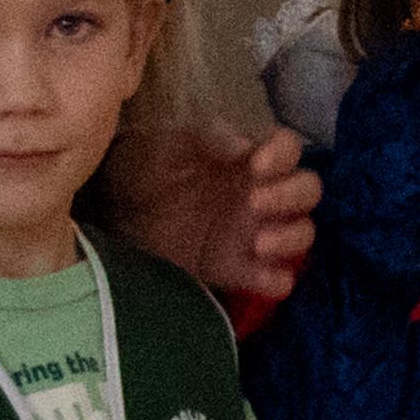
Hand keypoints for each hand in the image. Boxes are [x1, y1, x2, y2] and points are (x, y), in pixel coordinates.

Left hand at [110, 123, 319, 314]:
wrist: (112, 218)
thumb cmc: (143, 170)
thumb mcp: (167, 145)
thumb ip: (206, 139)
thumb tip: (242, 145)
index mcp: (249, 160)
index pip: (289, 149)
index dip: (283, 154)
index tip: (257, 165)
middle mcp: (263, 194)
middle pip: (307, 191)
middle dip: (290, 197)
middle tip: (254, 204)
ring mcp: (256, 234)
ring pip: (302, 234)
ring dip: (290, 238)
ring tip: (259, 244)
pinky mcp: (241, 271)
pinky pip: (278, 279)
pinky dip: (277, 280)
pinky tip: (259, 278)